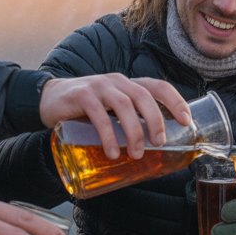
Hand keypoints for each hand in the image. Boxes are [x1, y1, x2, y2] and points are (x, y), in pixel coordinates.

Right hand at [39, 75, 190, 158]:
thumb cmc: (86, 110)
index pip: (158, 86)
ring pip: (124, 105)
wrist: (49, 100)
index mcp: (128, 85)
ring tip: (136, 153)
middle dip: (156, 120)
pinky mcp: (81, 95)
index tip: (186, 121)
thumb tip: (154, 150)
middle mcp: (116, 81)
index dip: (176, 101)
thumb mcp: (111, 112)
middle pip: (144, 96)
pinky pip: (98, 115)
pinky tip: (112, 152)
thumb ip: (129, 121)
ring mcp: (99, 86)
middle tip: (160, 143)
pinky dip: (108, 135)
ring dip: (133, 131)